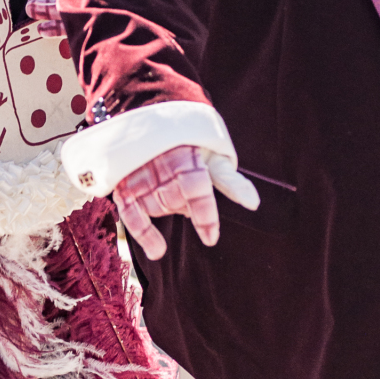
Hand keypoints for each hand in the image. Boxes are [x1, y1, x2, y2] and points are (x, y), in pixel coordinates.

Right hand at [114, 143, 257, 259]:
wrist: (150, 126)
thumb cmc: (190, 145)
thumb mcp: (213, 156)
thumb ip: (231, 181)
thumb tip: (254, 204)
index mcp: (186, 156)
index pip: (195, 187)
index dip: (203, 215)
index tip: (211, 240)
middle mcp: (160, 166)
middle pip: (178, 202)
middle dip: (186, 206)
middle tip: (189, 196)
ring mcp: (141, 177)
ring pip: (159, 208)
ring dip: (169, 210)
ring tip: (171, 193)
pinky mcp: (125, 186)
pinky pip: (132, 215)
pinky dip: (145, 235)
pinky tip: (157, 252)